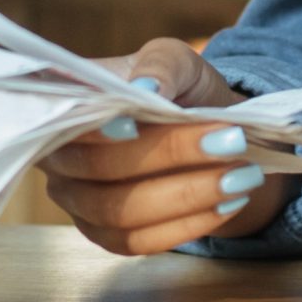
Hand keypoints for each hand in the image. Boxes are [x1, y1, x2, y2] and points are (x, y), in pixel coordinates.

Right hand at [38, 38, 294, 255]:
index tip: (138, 124)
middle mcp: (60, 157)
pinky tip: (227, 204)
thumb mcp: (178, 60)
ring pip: (120, 212)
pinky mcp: (106, 235)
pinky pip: (139, 242)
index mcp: (65, 105)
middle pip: (99, 168)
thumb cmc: (179, 90)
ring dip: (186, 196)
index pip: (65, 120)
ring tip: (241, 176)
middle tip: (231, 141)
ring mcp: (78, 201)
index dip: (95, 128)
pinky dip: (188, 225)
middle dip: (169, 156)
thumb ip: (161, 65)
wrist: (204, 132)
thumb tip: (147, 86)